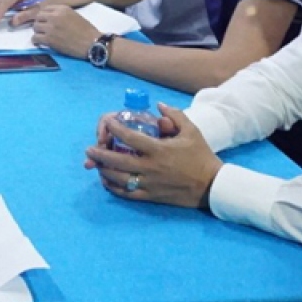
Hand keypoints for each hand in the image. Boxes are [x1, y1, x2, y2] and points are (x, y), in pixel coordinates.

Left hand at [22, 5, 99, 57]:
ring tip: (42, 37)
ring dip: (38, 32)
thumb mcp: (74, 15)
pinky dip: (36, 41)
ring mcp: (51, 28)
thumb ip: (61, 14)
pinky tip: (41, 43)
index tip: (45, 22)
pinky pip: (35, 38)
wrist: (92, 43)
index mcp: (62, 9)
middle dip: (39, 23)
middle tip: (43, 30)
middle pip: (38, 17)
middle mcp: (54, 16)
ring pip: (35, 27)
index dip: (44, 16)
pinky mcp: (49, 39)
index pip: (45, 9)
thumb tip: (49, 17)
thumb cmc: (86, 30)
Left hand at [84, 104, 221, 209]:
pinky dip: (114, 188)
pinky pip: (127, 194)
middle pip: (118, 161)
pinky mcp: (151, 196)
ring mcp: (150, 184)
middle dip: (100, 154)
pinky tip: (106, 181)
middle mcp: (151, 167)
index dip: (116, 129)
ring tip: (95, 163)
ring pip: (119, 179)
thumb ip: (174, 116)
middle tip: (89, 148)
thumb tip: (158, 105)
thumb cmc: (201, 156)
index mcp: (159, 150)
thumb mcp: (191, 131)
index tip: (108, 123)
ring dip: (104, 170)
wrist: (212, 185)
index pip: (130, 138)